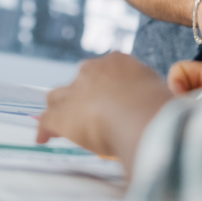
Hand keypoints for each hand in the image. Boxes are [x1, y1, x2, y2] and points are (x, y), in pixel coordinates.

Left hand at [36, 52, 171, 175]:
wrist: (140, 116)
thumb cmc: (158, 106)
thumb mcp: (159, 90)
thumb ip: (150, 94)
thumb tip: (157, 107)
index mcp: (117, 62)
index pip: (105, 69)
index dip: (105, 85)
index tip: (110, 98)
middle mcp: (93, 70)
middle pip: (80, 79)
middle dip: (82, 93)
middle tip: (90, 112)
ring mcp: (75, 91)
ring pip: (58, 97)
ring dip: (60, 107)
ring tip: (63, 121)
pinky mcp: (62, 115)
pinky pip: (47, 121)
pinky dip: (44, 129)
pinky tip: (43, 138)